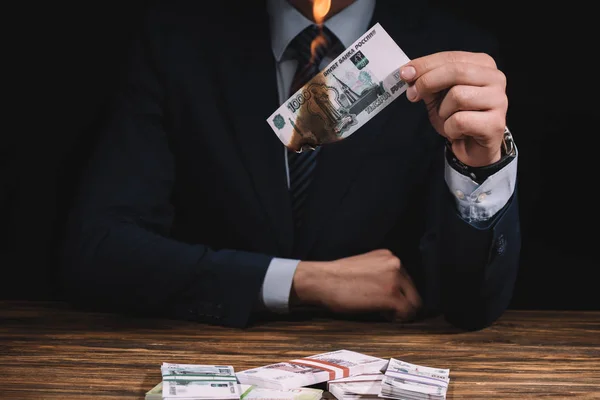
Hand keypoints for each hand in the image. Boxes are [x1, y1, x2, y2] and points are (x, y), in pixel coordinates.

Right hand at [291, 249, 421, 320]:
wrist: (322, 281)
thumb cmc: (337, 277)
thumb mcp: (365, 265)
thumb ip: (381, 272)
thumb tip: (393, 289)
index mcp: (389, 256)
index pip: (407, 280)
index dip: (400, 294)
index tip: (388, 302)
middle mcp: (396, 264)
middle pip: (414, 292)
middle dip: (403, 303)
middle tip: (387, 311)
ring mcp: (395, 279)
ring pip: (414, 304)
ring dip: (401, 312)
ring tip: (384, 313)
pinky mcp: (391, 296)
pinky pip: (407, 313)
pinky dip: (398, 319)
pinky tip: (383, 316)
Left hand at [400, 51, 507, 166]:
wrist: (472, 147)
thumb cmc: (457, 117)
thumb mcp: (438, 95)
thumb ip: (427, 80)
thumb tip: (408, 72)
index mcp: (482, 65)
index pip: (451, 57)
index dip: (425, 65)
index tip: (404, 74)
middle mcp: (495, 78)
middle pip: (455, 72)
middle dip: (428, 82)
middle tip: (413, 95)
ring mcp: (499, 100)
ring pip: (458, 96)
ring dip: (443, 112)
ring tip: (448, 119)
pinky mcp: (495, 123)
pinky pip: (460, 121)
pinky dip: (450, 128)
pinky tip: (457, 132)